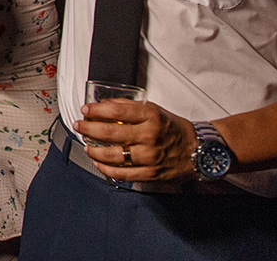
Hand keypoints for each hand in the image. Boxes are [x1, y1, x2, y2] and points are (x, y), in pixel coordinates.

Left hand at [73, 99, 197, 182]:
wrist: (197, 150)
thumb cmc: (174, 129)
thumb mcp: (155, 110)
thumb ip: (129, 106)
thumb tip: (105, 103)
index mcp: (151, 117)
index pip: (117, 111)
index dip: (97, 110)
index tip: (86, 110)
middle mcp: (149, 136)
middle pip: (110, 133)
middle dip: (89, 129)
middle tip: (79, 126)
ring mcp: (149, 156)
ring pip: (113, 155)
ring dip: (94, 150)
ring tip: (87, 146)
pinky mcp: (150, 173)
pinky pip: (123, 173)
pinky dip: (107, 169)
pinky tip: (99, 163)